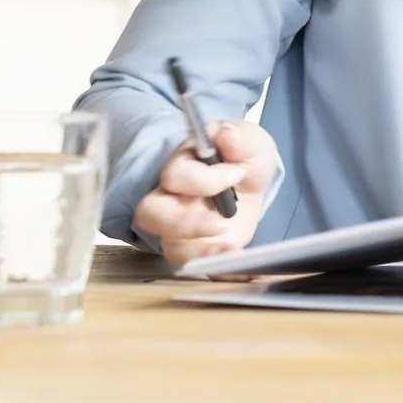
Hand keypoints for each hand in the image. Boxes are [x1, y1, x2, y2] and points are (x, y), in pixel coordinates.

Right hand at [133, 118, 278, 268]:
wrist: (250, 180)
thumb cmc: (242, 157)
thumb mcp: (249, 141)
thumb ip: (240, 139)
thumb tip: (227, 135)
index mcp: (182, 167)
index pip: (175, 176)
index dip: (204, 178)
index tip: (236, 173)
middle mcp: (172, 199)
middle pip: (151, 214)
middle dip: (183, 222)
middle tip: (220, 222)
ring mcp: (181, 228)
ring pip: (168, 245)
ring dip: (198, 250)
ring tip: (229, 245)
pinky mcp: (198, 248)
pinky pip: (196, 265)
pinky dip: (216, 267)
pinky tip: (238, 263)